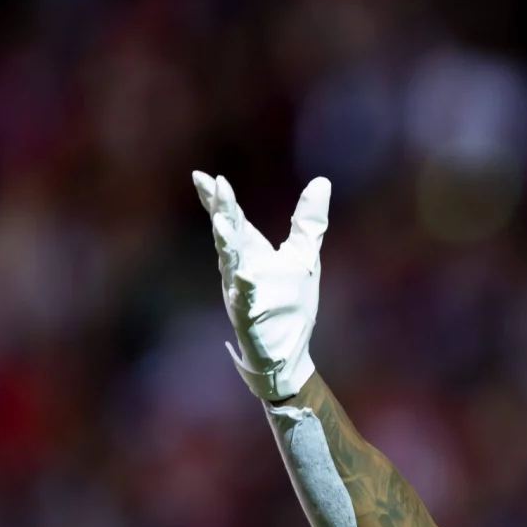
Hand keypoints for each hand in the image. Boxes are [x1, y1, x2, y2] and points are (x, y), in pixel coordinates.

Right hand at [192, 172, 331, 401]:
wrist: (289, 351)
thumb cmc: (291, 304)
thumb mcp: (305, 256)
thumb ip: (309, 221)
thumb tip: (322, 181)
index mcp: (252, 253)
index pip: (233, 220)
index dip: (218, 199)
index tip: (204, 176)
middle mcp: (241, 268)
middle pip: (228, 234)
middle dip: (222, 210)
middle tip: (215, 186)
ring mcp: (243, 292)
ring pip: (231, 264)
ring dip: (226, 243)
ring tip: (222, 223)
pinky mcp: (251, 316)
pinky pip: (244, 300)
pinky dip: (243, 288)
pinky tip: (243, 276)